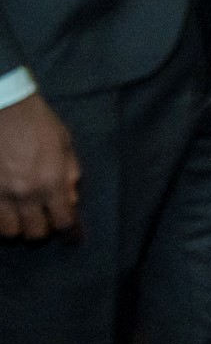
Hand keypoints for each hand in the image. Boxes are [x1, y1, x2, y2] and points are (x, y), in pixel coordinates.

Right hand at [0, 94, 81, 240]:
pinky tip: (3, 209)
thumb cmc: (37, 122)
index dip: (69, 233)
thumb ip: (69, 174)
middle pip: (34, 233)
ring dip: (17, 227)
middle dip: (42, 229)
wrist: (2, 106)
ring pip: (8, 231)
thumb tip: (71, 200)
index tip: (70, 236)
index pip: (63, 222)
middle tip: (43, 219)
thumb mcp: (64, 145)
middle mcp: (24, 194)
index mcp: (51, 183)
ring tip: (20, 215)